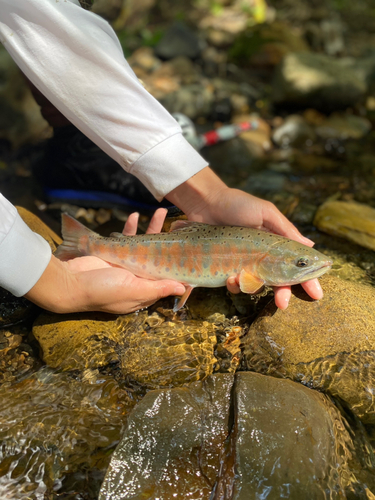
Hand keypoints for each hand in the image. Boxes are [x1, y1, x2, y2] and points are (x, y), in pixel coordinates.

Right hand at [25, 209, 184, 313]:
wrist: (70, 282)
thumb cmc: (102, 291)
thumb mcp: (134, 291)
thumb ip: (158, 289)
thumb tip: (183, 289)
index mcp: (143, 290)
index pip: (165, 277)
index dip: (176, 265)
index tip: (188, 249)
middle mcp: (136, 278)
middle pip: (157, 257)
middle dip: (167, 240)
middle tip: (178, 223)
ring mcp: (124, 265)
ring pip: (143, 244)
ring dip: (151, 228)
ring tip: (161, 212)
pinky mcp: (113, 253)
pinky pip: (124, 238)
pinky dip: (130, 227)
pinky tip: (135, 216)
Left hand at [167, 167, 322, 308]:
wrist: (205, 204)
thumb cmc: (237, 204)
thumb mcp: (265, 212)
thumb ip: (285, 229)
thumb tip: (310, 245)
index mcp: (276, 243)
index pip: (296, 265)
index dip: (307, 280)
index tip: (316, 294)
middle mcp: (262, 256)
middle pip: (279, 281)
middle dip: (283, 294)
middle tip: (283, 304)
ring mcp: (245, 263)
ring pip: (257, 286)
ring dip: (253, 288)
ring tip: (243, 279)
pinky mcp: (227, 268)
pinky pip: (235, 285)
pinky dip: (234, 285)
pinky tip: (230, 277)